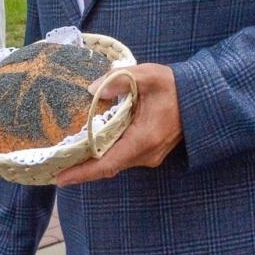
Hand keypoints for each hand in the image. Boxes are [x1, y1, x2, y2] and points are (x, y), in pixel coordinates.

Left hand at [56, 63, 182, 186]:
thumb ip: (120, 79)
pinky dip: (104, 155)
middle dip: (81, 169)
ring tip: (65, 157)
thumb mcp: (148, 75)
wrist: (201, 98)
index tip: (60, 179)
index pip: (108, 164)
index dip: (83, 173)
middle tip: (53, 166)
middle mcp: (146, 154)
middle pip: (108, 166)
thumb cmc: (175, 86)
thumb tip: (92, 90)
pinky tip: (89, 147)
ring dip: (92, 162)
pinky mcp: (149, 151)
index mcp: (144, 139)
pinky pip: (122, 157)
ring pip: (115, 163)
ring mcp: (149, 155)